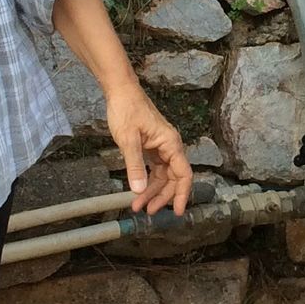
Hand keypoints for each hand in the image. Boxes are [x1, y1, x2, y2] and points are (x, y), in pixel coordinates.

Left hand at [106, 86, 192, 216]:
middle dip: (162, 196)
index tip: (179, 212)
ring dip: (152, 190)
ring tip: (138, 204)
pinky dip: (147, 180)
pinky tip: (139, 189)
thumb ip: (135, 166)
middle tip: (148, 211)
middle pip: (173, 178)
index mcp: (171, 144)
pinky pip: (155, 168)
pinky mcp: (152, 146)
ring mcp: (161, 147)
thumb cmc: (127, 110)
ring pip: (163, 175)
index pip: (183, 175)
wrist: (120, 92)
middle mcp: (170, 146)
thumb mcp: (128, 140)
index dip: (182, 195)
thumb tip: (139, 189)